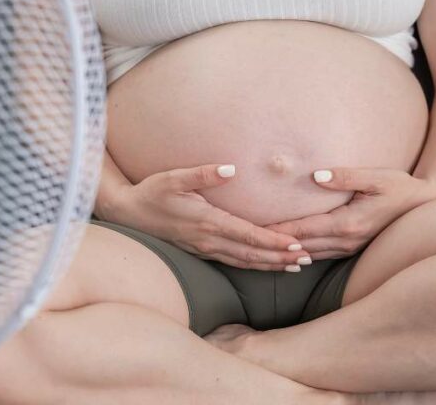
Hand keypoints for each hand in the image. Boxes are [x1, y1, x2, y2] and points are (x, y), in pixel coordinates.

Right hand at [109, 164, 311, 270]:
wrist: (127, 213)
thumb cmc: (151, 192)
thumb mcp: (173, 177)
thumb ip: (203, 173)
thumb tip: (232, 169)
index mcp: (207, 221)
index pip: (248, 236)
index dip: (274, 242)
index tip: (296, 244)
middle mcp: (208, 240)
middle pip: (252, 254)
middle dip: (280, 257)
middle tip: (308, 258)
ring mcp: (204, 248)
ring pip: (244, 262)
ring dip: (270, 265)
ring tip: (295, 266)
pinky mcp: (201, 251)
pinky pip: (233, 262)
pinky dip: (253, 265)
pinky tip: (266, 265)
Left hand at [263, 168, 435, 260]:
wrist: (425, 207)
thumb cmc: (400, 187)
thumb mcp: (376, 177)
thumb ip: (345, 176)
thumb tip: (317, 175)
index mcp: (348, 224)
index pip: (303, 228)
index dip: (276, 229)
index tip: (252, 226)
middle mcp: (346, 241)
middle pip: (300, 246)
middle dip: (273, 243)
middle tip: (244, 239)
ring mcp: (348, 248)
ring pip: (307, 255)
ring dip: (283, 252)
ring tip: (257, 248)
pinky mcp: (350, 248)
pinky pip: (318, 255)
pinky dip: (299, 254)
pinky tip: (284, 251)